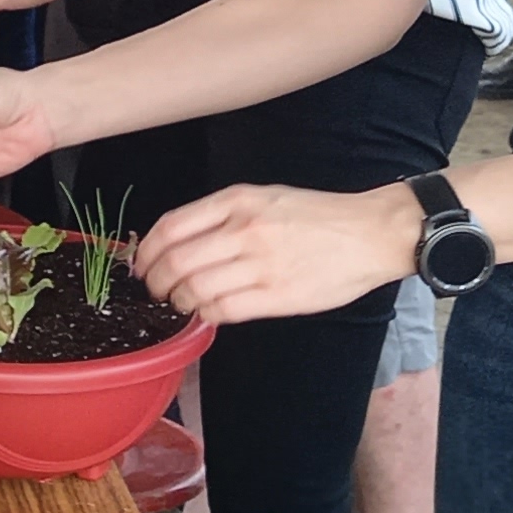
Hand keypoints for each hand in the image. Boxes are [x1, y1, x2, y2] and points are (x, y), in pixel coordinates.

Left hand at [133, 181, 421, 325]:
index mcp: (237, 201)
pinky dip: (206, 315)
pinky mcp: (277, 296)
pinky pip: (224, 310)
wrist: (370, 233)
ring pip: (195, 290)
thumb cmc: (316, 216)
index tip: (142, 265)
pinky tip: (207, 313)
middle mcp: (244, 230)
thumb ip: (221, 216)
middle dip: (156, 282)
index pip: (171, 227)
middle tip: (155, 291)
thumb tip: (177, 244)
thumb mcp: (264, 197)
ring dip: (179, 302)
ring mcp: (260, 265)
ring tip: (181, 303)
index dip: (147, 251)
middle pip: (176, 262)